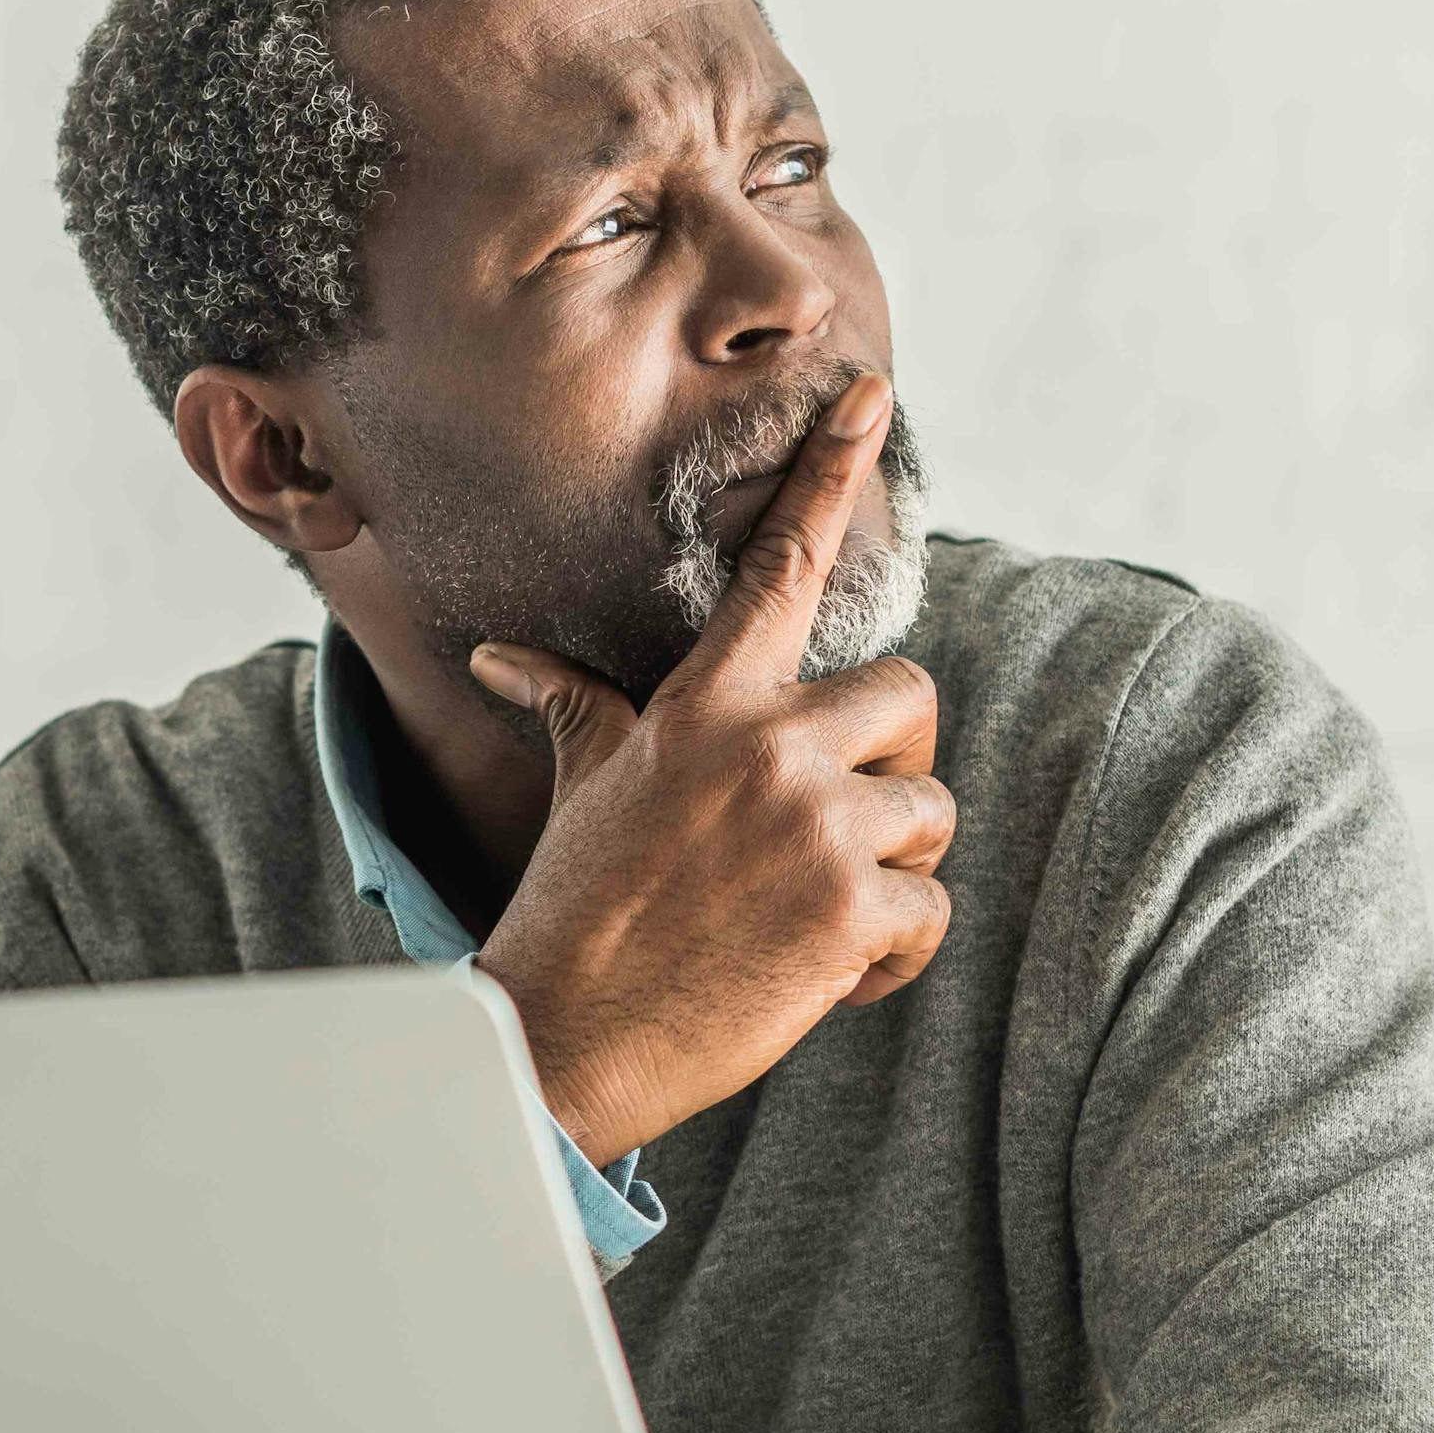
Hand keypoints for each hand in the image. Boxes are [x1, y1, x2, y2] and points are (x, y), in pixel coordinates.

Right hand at [467, 370, 954, 1165]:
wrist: (563, 1036)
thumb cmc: (576, 908)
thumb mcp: (584, 787)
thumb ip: (573, 706)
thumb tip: (500, 658)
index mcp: (705, 704)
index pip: (782, 566)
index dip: (832, 473)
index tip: (872, 396)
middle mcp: (768, 745)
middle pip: (912, 696)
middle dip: (894, 764)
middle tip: (834, 827)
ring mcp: (814, 824)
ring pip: (932, 814)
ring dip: (891, 873)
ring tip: (806, 918)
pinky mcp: (850, 909)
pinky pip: (931, 911)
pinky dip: (892, 956)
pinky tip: (822, 977)